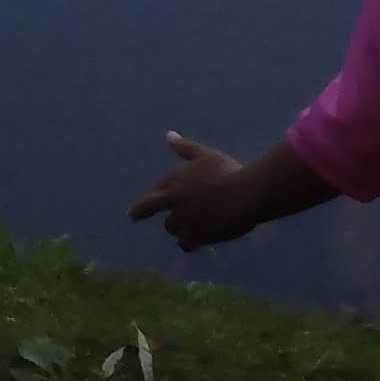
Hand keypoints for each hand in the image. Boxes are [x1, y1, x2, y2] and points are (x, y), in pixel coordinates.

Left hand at [125, 131, 252, 251]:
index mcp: (175, 181)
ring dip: (177, 228)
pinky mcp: (197, 236)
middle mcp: (175, 201)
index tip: (136, 209)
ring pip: (172, 228)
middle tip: (133, 216)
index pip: (154, 193)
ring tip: (186, 228)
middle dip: (144, 211)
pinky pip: (185, 244)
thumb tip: (169, 135)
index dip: (148, 199)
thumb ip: (184, 148)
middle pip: (152, 209)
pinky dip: (188, 243)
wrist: (245, 194)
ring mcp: (185, 220)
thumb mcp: (204, 155)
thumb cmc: (226, 171)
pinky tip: (194, 245)